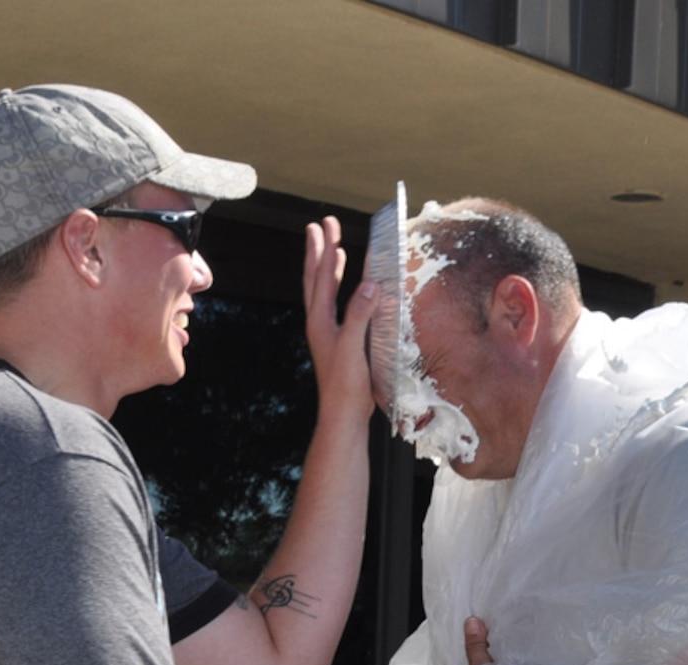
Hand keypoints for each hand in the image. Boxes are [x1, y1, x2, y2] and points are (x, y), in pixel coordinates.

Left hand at [304, 217, 375, 422]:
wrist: (343, 417)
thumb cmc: (346, 387)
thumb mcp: (353, 347)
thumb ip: (360, 315)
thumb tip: (370, 284)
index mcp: (320, 322)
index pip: (321, 277)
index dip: (325, 249)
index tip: (326, 224)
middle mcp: (321, 325)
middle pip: (317, 280)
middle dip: (320, 252)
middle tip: (321, 227)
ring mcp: (329, 335)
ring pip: (325, 294)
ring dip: (328, 270)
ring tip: (333, 251)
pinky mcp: (341, 345)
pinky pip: (339, 308)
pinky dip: (343, 292)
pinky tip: (353, 293)